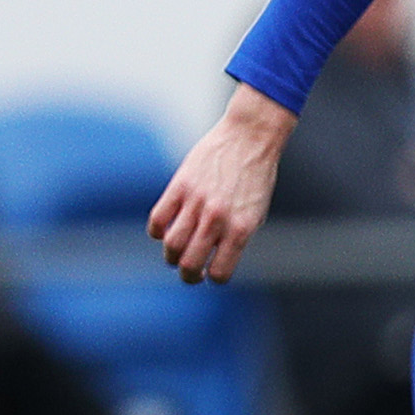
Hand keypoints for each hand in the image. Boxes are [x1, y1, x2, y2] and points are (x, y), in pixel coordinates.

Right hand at [149, 82, 294, 283]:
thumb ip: (236, 236)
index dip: (213, 277)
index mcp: (242, 229)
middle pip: (189, 264)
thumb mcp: (255, 212)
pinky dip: (157, 232)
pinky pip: (158, 220)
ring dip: (171, 255)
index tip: (211, 273)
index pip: (219, 272)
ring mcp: (197, 202)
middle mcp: (218, 219)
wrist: (250, 137)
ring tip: (176, 253)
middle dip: (188, 275)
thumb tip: (214, 258)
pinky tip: (165, 230)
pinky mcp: (180, 186)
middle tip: (189, 272)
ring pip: (171, 245)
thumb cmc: (257, 176)